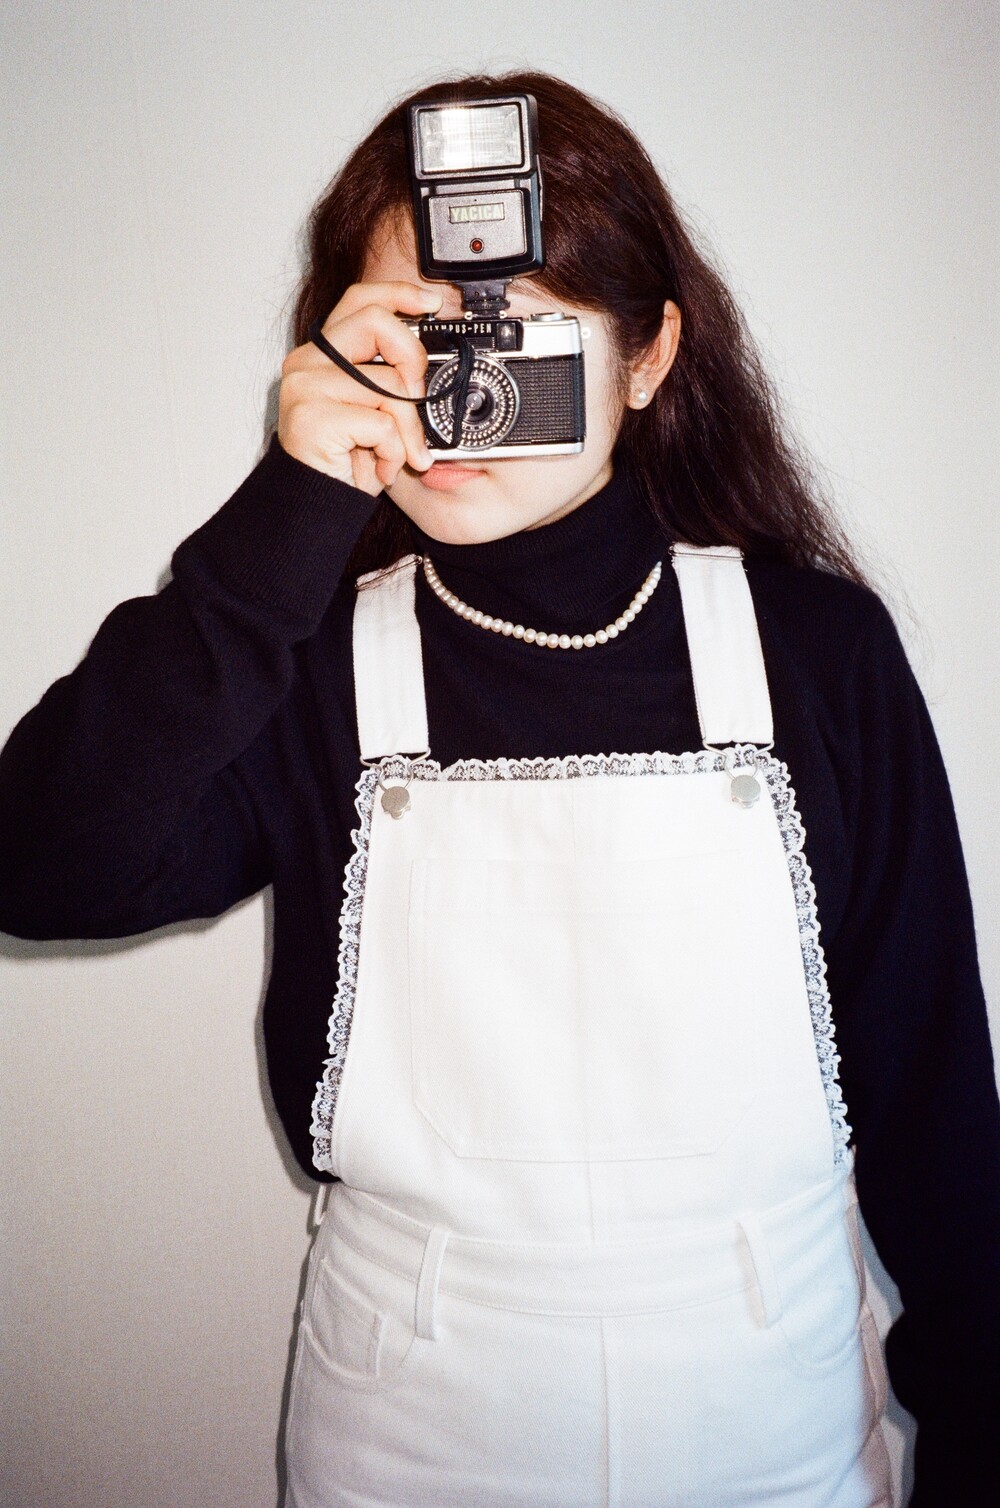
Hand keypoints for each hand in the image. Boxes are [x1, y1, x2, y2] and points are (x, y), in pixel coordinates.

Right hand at [278, 281, 442, 493]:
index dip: (398, 294)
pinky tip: (381, 468)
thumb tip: (429, 367)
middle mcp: (308, 362)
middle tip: (419, 397)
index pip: (359, 300)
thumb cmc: (345, 462)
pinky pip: (382, 425)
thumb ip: (390, 378)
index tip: (430, 303)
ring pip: (389, 385)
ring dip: (408, 431)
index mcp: (323, 354)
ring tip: (396, 456)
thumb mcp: (374, 410)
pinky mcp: (312, 418)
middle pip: (376, 322)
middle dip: (412, 358)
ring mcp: (306, 387)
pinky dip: (393, 453)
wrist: (316, 505)